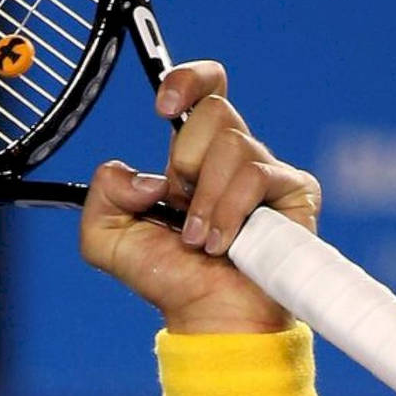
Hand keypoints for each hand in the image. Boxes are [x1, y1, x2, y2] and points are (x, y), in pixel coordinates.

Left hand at [79, 62, 321, 334]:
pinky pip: (256, 175)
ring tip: (199, 240)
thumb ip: (101, 195)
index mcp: (191, 159)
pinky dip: (227, 212)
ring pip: (233, 144)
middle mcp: (231, 158)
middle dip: (186, 161)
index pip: (204, 91)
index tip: (163, 105)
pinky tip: (222, 244)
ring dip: (204, 200)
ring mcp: (265, 172)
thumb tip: (143, 174)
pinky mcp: (294, 190)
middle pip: (216, 110)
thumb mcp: (106, 240)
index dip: (189, 81)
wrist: (207, 314)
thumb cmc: (167, 279)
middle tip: (180, 205)